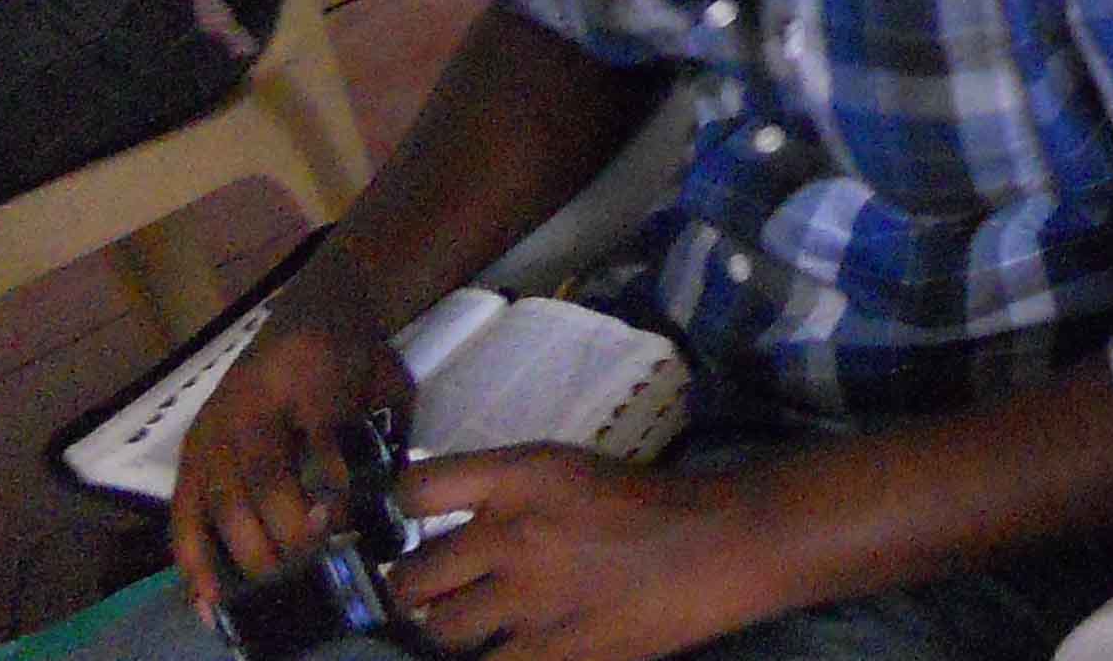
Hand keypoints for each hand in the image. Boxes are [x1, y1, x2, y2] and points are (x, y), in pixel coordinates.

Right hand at [168, 276, 416, 612]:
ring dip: (246, 551)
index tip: (344, 525)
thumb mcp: (387, 379)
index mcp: (311, 369)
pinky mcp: (191, 447)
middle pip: (264, 475)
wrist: (311, 305)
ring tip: (273, 589)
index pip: (322, 434)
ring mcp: (214, 425)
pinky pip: (183, 508)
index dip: (333, 484)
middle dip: (286, 531)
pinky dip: (193, 556)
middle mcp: (252, 397)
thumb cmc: (356, 352)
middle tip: (313, 569)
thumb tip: (380, 509)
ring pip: (221, 498)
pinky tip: (208, 596)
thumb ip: (387, 433)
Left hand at [386, 447, 766, 660]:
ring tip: (460, 630)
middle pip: (411, 576)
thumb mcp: (568, 471)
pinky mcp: (547, 652)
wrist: (716, 546)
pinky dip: (485, 659)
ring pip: (435, 630)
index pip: (416, 489)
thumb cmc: (647, 502)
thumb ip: (506, 492)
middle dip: (412, 591)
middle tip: (429, 595)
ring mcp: (525, 599)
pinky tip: (496, 651)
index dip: (395, 512)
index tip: (397, 528)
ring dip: (442, 633)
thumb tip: (445, 522)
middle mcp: (511, 533)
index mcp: (521, 476)